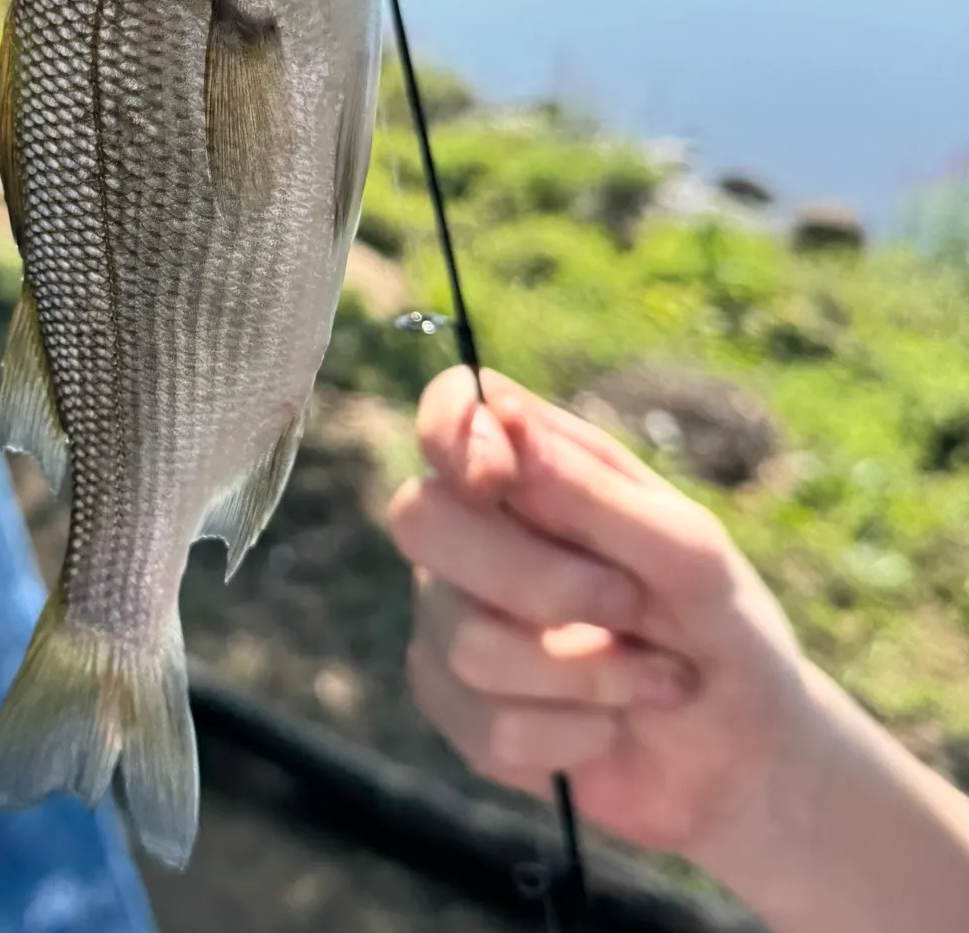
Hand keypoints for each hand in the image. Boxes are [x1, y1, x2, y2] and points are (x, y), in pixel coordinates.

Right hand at [387, 367, 813, 863]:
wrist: (745, 758)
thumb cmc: (720, 628)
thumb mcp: (689, 555)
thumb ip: (594, 492)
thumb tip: (504, 421)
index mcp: (533, 465)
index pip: (450, 408)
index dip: (452, 432)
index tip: (497, 481)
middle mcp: (476, 528)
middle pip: (420, 519)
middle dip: (537, 580)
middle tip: (626, 603)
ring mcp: (453, 614)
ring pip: (463, 640)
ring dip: (583, 673)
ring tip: (652, 681)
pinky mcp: (454, 702)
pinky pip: (480, 723)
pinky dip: (569, 736)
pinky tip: (609, 729)